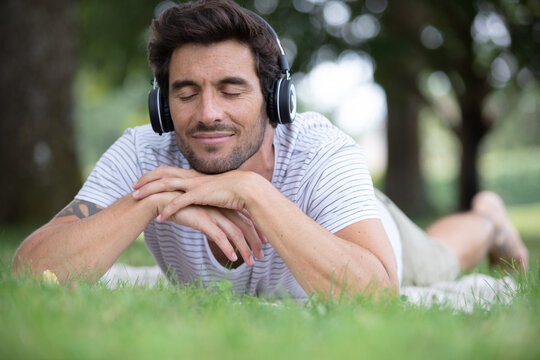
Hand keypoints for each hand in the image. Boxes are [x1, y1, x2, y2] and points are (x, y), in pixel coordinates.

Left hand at [133, 167, 258, 221]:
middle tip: (132, 187)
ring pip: (166, 185)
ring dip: (150, 192)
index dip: (154, 174)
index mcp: (195, 175)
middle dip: (146, 180)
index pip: (169, 170)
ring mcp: (195, 184)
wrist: (248, 189)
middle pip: (163, 174)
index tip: (142, 180)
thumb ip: (204, 192)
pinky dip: (167, 210)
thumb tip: (199, 196)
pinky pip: (179, 203)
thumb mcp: (215, 190)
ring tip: (136, 199)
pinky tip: (159, 219)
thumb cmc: (234, 191)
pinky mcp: (200, 195)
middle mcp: (192, 176)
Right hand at [146, 191, 265, 266]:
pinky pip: (219, 237)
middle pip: (245, 226)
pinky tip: (233, 259)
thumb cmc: (183, 208)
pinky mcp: (203, 220)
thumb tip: (225, 230)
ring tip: (250, 263)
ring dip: (245, 250)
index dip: (257, 230)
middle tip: (261, 256)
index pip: (246, 218)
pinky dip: (228, 248)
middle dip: (255, 242)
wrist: (162, 200)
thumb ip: (215, 218)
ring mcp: (213, 214)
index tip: (264, 242)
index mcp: (224, 204)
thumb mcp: (203, 213)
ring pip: (235, 233)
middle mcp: (221, 208)